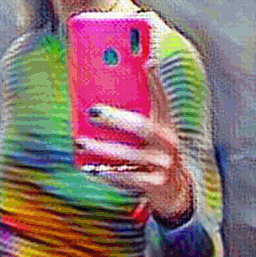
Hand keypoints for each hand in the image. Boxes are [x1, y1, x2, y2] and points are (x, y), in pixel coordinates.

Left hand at [74, 63, 192, 223]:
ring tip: (81, 141)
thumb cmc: (153, 157)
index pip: (162, 100)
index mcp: (167, 125)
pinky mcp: (155, 184)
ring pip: (129, 154)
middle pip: (142, 127)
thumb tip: (97, 104)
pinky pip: (126, 177)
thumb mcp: (151, 137)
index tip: (146, 62)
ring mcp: (163, 165)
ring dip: (103, 148)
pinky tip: (90, 168)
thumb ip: (135, 118)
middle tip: (93, 111)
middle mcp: (169, 143)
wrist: (174, 194)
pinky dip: (106, 173)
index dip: (155, 82)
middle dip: (116, 118)